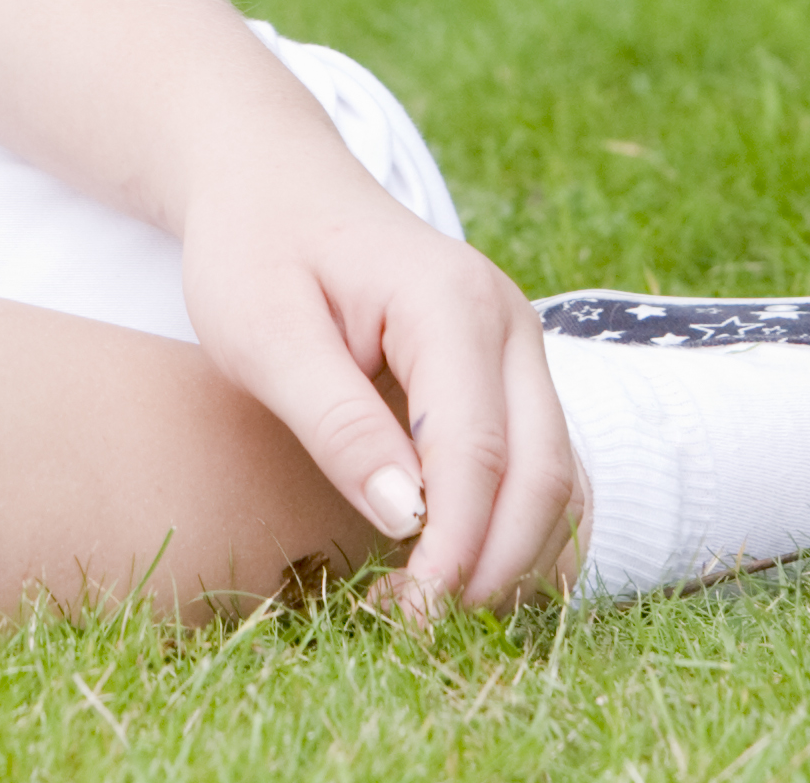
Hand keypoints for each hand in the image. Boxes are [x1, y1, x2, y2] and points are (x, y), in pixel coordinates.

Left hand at [172, 149, 583, 620]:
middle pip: (542, 473)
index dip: (453, 548)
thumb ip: (336, 423)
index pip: (478, 453)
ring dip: (510, 555)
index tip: (404, 618)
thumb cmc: (253, 248)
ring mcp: (517, 346)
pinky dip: (513, 528)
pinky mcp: (508, 373)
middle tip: (415, 631)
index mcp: (450, 303)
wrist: (271, 180)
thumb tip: (406, 520)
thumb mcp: (264, 334)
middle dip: (493, 567)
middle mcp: (508, 321)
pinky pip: (540, 464)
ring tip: (424, 609)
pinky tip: (450, 568)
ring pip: (557, 477)